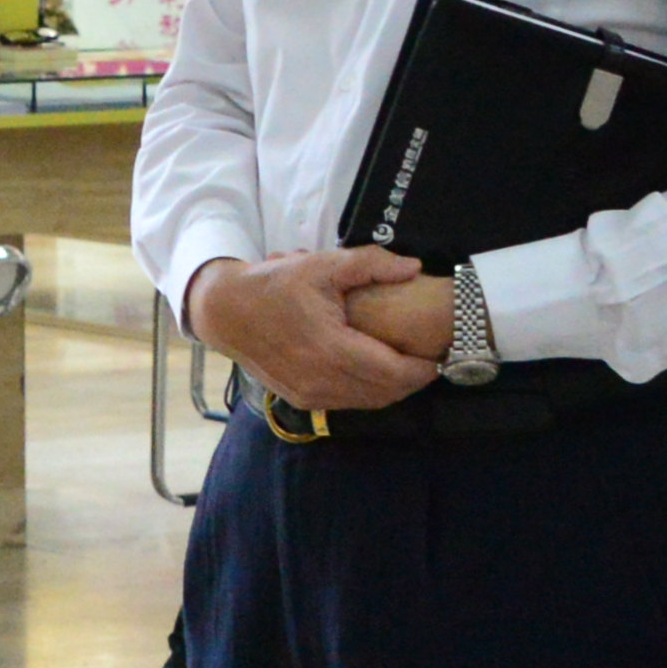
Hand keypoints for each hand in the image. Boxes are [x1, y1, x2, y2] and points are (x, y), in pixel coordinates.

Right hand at [185, 246, 441, 415]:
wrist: (226, 312)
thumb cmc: (275, 285)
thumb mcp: (322, 265)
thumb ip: (371, 264)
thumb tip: (414, 268)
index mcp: (330, 347)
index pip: (392, 372)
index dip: (423, 368)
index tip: (440, 353)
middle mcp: (320, 379)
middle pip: (385, 393)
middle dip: (414, 380)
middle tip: (431, 359)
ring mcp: (309, 394)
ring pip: (368, 402)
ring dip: (393, 388)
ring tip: (410, 365)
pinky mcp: (302, 399)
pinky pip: (348, 403)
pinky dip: (369, 392)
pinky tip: (377, 371)